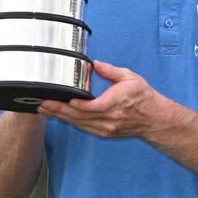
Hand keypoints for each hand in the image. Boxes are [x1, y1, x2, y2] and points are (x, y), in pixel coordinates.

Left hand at [37, 60, 175, 138]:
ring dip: (61, 117)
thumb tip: (95, 64)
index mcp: (115, 103)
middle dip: (59, 110)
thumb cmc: (143, 98)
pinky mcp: (104, 133)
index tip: (62, 99)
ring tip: (45, 110)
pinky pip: (84, 128)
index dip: (75, 105)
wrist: (154, 119)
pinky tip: (60, 116)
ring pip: (79, 124)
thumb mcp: (130, 78)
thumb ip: (111, 71)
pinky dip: (71, 122)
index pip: (91, 107)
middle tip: (43, 104)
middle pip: (79, 117)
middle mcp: (109, 118)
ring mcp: (106, 128)